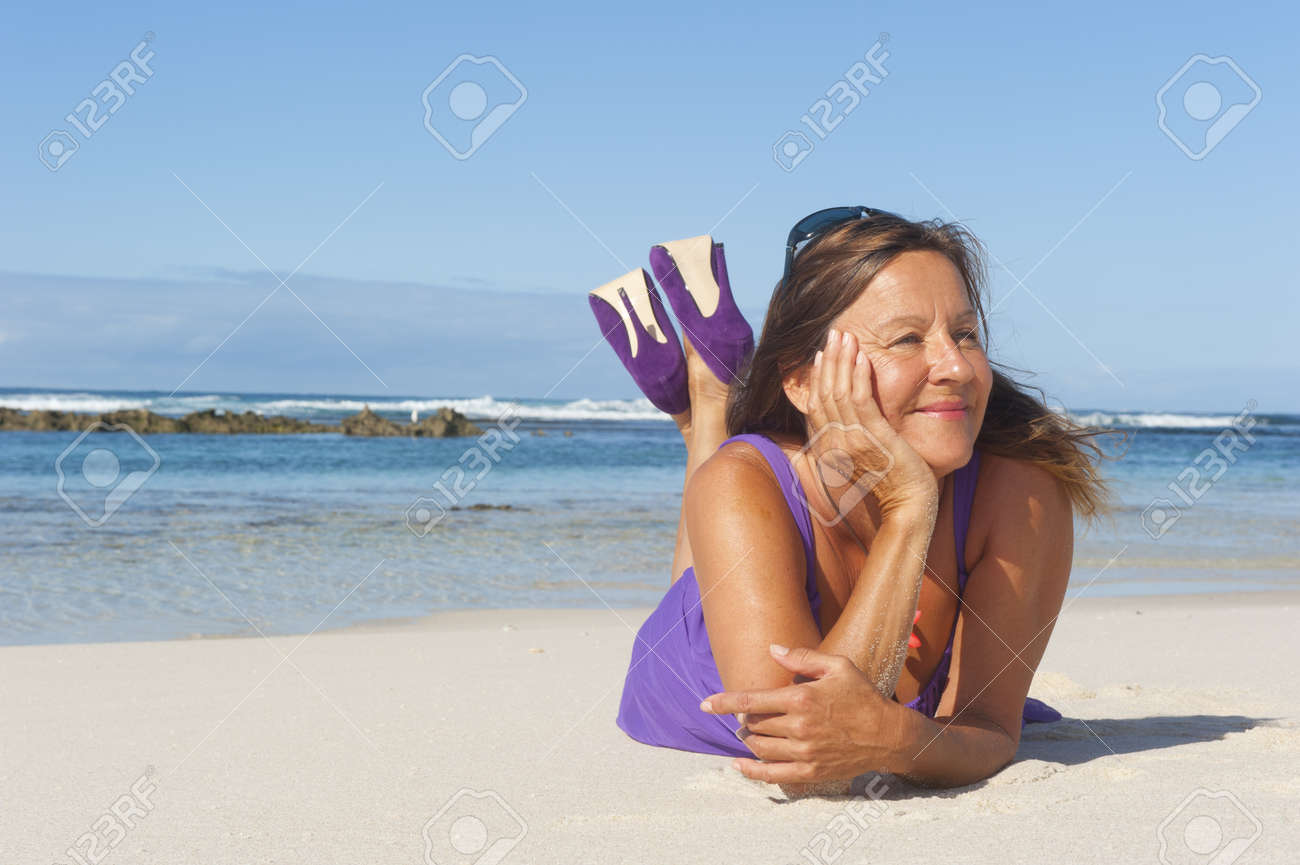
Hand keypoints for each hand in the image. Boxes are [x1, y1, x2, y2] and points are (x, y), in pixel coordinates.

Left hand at [699, 643, 901, 789]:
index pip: (750, 701)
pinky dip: (751, 771)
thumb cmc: (862, 696)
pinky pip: (772, 775)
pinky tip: (739, 764)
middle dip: (743, 719)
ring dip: (748, 739)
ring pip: (760, 747)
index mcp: (801, 698)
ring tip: (749, 732)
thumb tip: (773, 650)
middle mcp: (798, 727)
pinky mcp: (810, 772)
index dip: (723, 703)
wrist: (888, 734)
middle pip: (753, 725)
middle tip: (747, 714)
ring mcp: (803, 753)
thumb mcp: (837, 666)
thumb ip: (803, 658)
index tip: (705, 704)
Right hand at [802, 328, 937, 524]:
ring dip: (842, 360)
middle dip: (829, 360)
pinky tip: (863, 358)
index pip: (815, 405)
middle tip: (834, 334)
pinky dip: (858, 376)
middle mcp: (832, 445)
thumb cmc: (891, 484)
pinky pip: (860, 400)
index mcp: (826, 450)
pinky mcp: (871, 438)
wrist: (908, 506)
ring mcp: (850, 442)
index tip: (823, 354)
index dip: (818, 377)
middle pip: (823, 393)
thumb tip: (848, 417)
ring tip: (847, 337)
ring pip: (838, 392)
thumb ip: (850, 438)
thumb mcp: (862, 459)